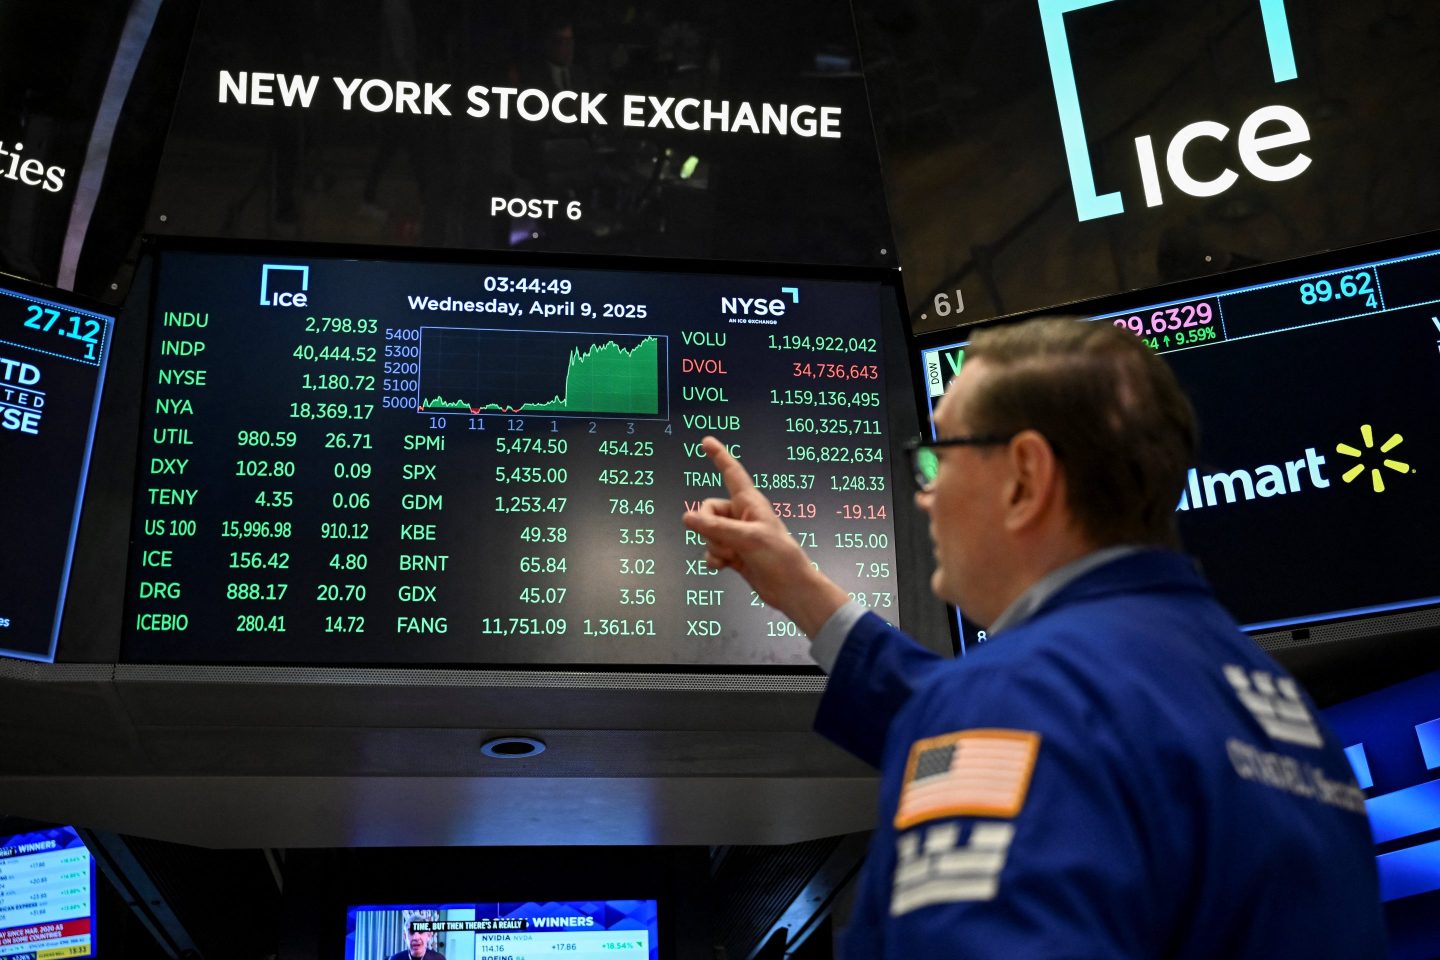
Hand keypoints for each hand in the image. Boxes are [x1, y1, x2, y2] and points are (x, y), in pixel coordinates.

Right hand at [682, 436, 849, 636]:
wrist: (790, 589)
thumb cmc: (779, 557)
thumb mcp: (748, 539)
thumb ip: (716, 528)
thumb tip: (687, 518)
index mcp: (750, 502)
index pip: (731, 472)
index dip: (719, 456)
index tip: (706, 441)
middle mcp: (742, 515)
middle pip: (708, 509)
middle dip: (708, 527)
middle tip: (726, 542)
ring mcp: (737, 535)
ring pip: (708, 532)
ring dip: (713, 546)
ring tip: (731, 557)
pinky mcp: (734, 553)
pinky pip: (711, 549)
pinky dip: (713, 558)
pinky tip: (724, 566)